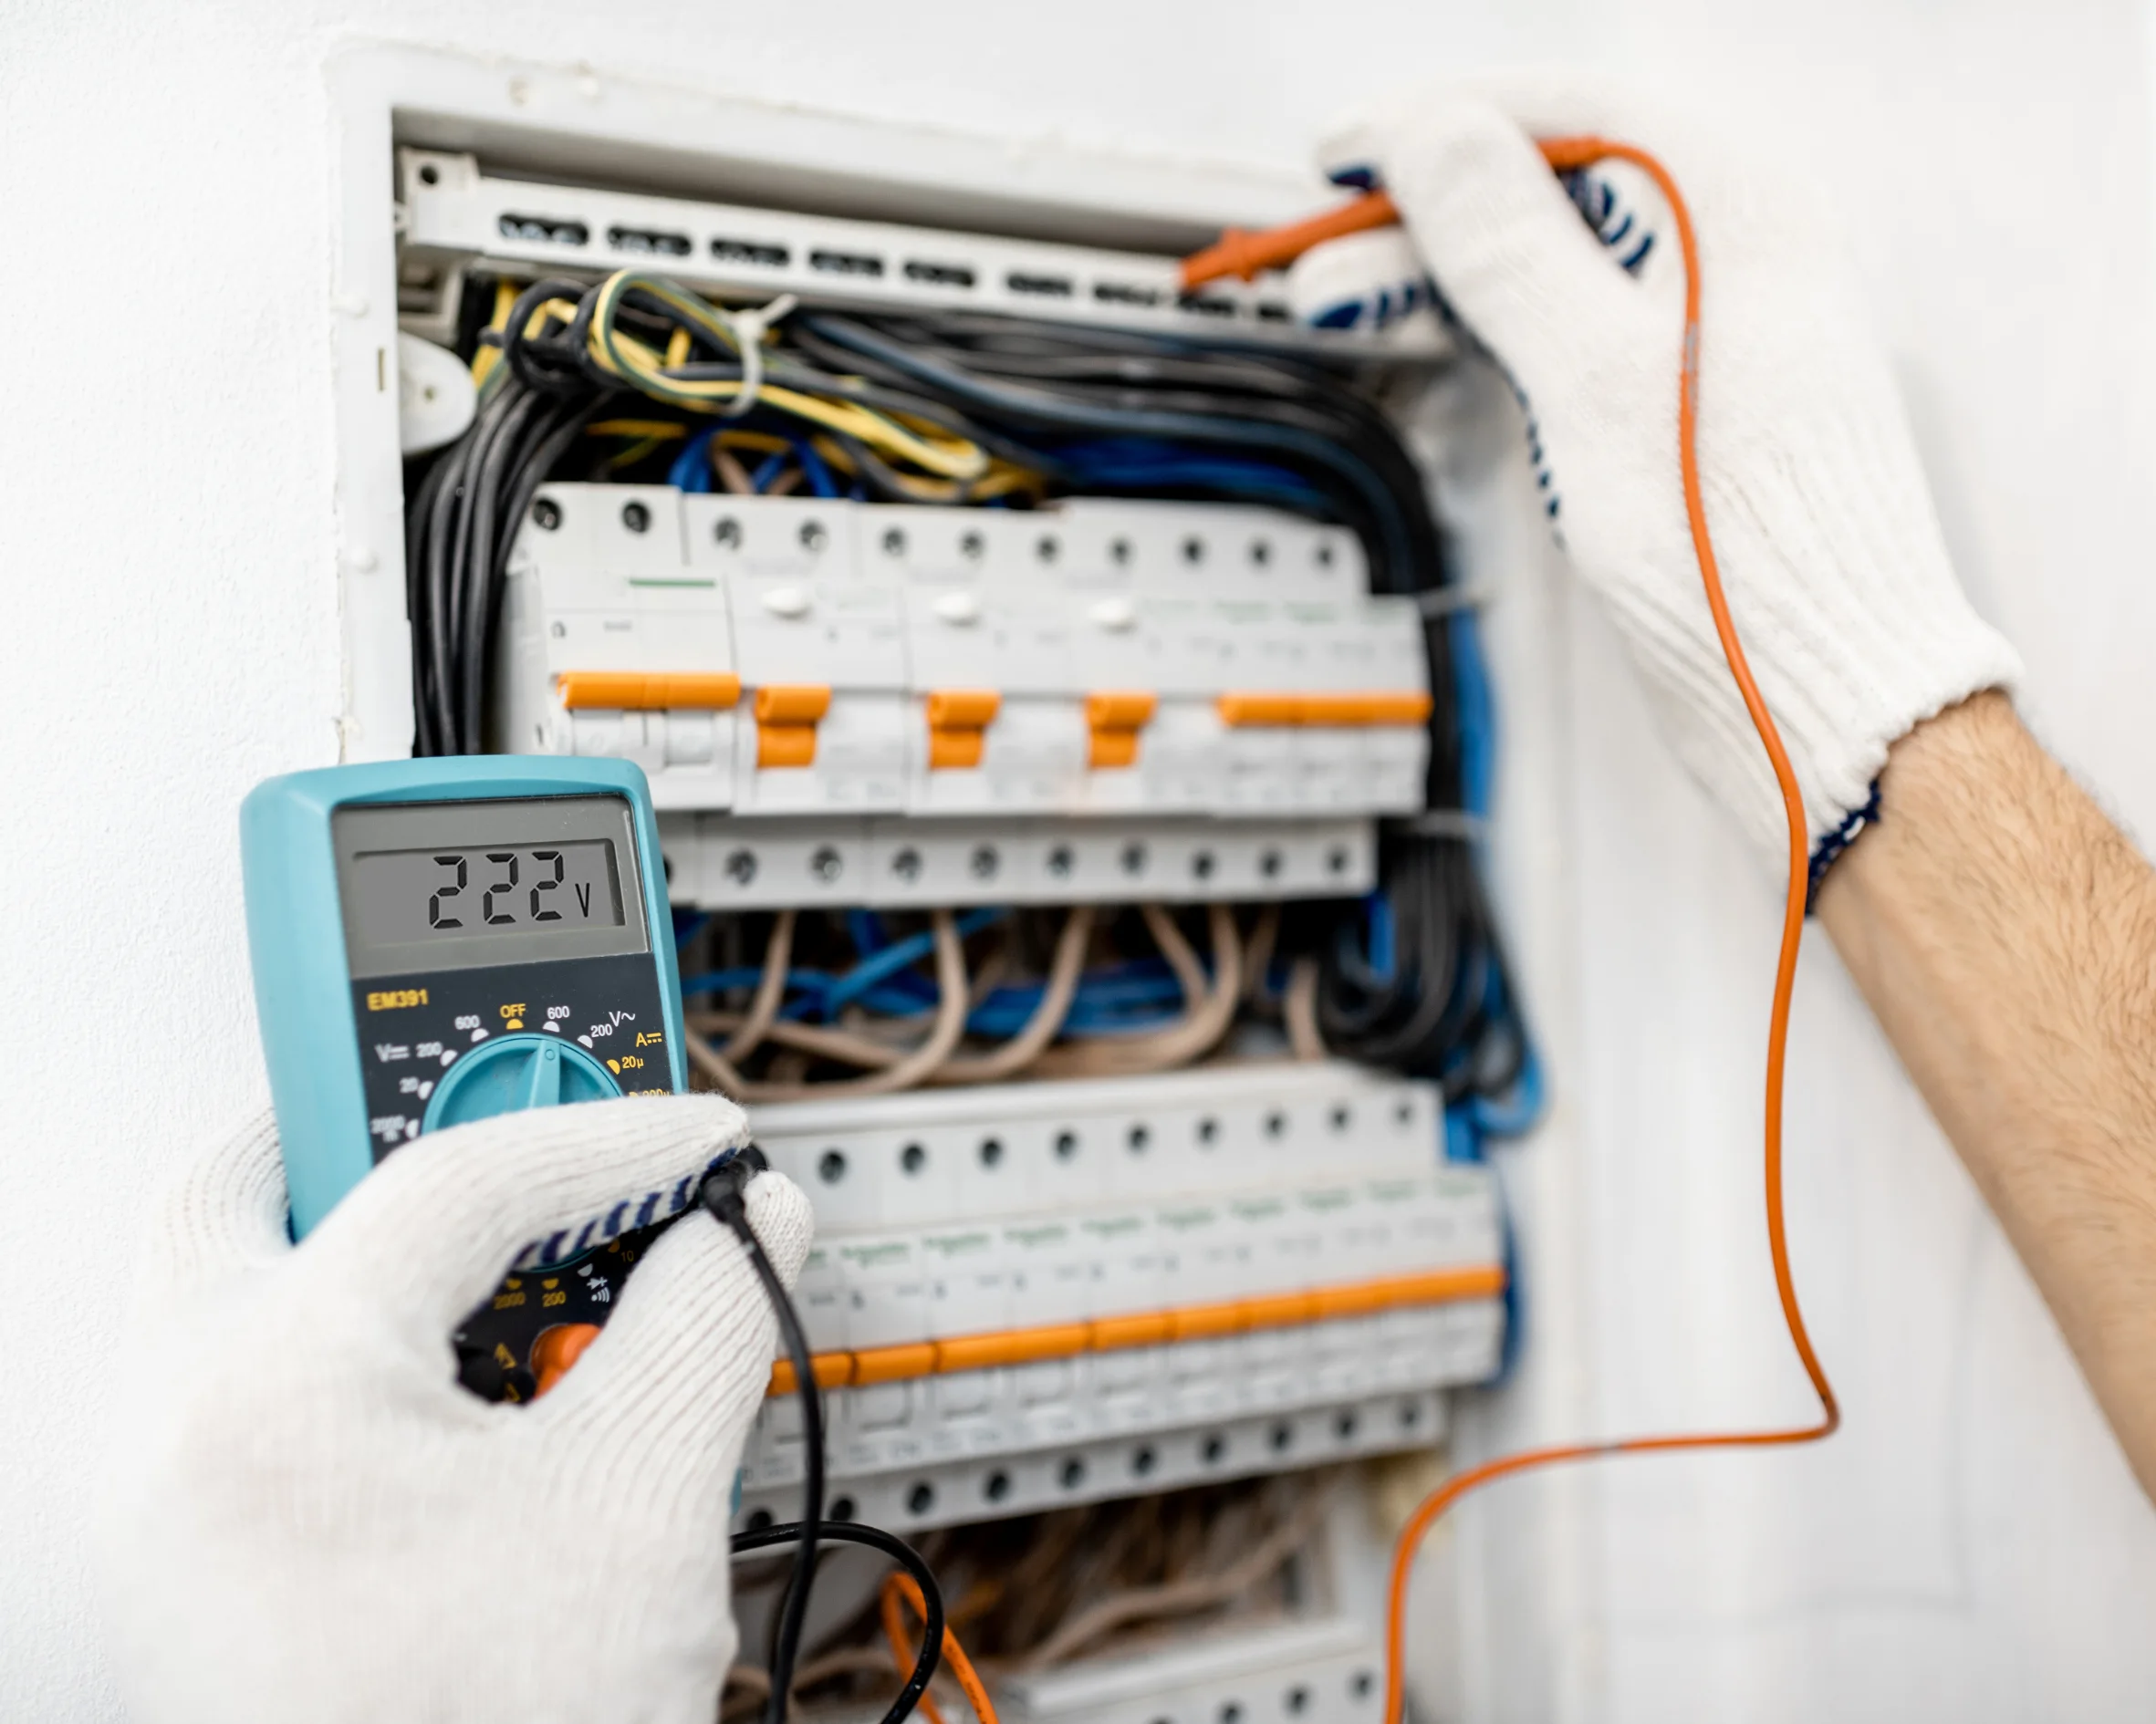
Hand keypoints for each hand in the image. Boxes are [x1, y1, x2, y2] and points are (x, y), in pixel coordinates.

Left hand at [97, 1095, 810, 1723]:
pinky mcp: (200, 1575)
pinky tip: (486, 1383)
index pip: (460, 1179)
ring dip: (388, 1242)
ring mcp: (166, 1513)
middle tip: (526, 1121)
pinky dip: (376, 1347)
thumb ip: (706, 1318)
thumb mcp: (640, 1504)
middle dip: (399, 1131)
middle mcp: (174, 1434)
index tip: (707, 1142)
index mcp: (264, 1391)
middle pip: (256, 1185)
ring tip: (529, 1253)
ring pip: (245, 1288)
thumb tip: (741, 1229)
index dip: (617, 1141)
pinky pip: (267, 1392)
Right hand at [1303, 79, 2019, 868]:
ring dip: (1447, 269)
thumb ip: (1514, 248)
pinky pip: (1573, 325)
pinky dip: (1494, 326)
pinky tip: (1436, 335)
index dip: (1449, 117)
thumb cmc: (1745, 563)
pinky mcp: (1685, 406)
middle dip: (1431, 204)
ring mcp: (1712, 333)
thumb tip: (1435, 137)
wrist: (1827, 701)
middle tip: (1327, 239)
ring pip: (1557, 257)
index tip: (1348, 150)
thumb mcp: (1598, 385)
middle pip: (1561, 182)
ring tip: (1346, 298)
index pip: (1581, 114)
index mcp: (1748, 218)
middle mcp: (1741, 258)